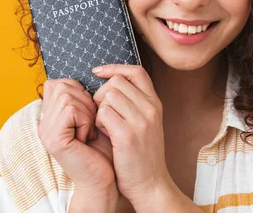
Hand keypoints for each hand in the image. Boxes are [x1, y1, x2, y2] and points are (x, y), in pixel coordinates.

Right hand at [38, 78, 115, 190]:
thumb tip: (89, 74)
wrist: (105, 178)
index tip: (89, 112)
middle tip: (91, 123)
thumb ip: (82, 99)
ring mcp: (46, 132)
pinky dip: (85, 119)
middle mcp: (44, 123)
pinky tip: (88, 137)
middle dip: (85, 100)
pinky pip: (71, 110)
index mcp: (50, 117)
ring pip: (67, 96)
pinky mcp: (54, 139)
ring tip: (90, 130)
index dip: (78, 91)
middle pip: (62, 86)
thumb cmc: (103, 148)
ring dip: (86, 111)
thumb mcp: (92, 117)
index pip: (56, 84)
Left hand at [91, 64, 173, 205]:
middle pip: (117, 82)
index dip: (115, 68)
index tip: (99, 72)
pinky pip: (103, 113)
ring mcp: (141, 121)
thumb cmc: (141, 154)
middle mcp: (151, 108)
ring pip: (108, 96)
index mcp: (155, 103)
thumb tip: (108, 82)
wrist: (150, 184)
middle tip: (102, 114)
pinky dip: (98, 122)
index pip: (136, 71)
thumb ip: (134, 103)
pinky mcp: (128, 135)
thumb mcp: (145, 123)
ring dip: (99, 109)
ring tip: (105, 126)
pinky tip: (104, 133)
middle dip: (102, 94)